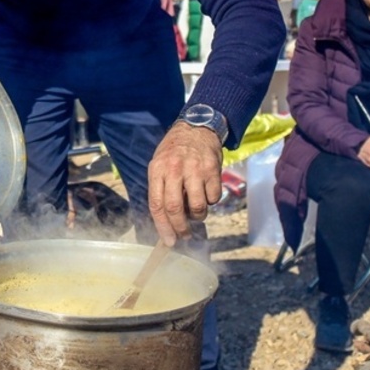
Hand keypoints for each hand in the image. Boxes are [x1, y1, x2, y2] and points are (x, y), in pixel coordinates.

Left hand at [147, 122, 222, 245]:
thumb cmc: (175, 151)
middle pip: (175, 208)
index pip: (156, 204)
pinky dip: (210, 202)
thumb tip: (165, 221)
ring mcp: (194, 169)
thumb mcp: (160, 164)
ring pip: (197, 206)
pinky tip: (206, 192)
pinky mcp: (212, 170)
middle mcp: (174, 169)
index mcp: (157, 170)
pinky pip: (213, 198)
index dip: (162, 227)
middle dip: (179, 228)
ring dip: (197, 216)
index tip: (169, 241)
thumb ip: (160, 189)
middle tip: (184, 236)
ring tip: (196, 213)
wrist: (197, 128)